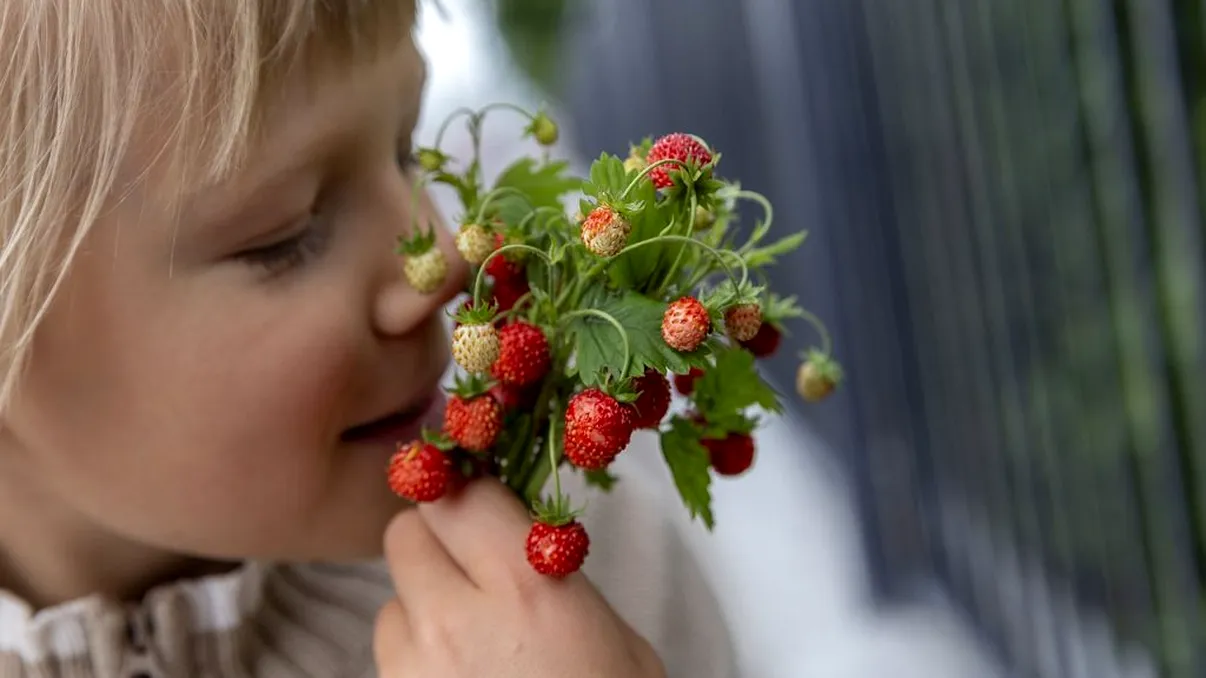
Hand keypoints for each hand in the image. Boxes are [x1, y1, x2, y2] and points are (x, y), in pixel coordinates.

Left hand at [373, 477, 666, 677]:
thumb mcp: (616, 640)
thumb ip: (557, 580)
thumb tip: (516, 544)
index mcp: (527, 586)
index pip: (459, 494)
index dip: (471, 499)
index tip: (486, 512)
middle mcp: (455, 618)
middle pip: (406, 533)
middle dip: (436, 544)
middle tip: (471, 571)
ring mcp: (414, 670)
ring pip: (390, 601)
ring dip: (419, 610)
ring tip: (470, 649)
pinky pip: (388, 660)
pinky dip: (414, 663)